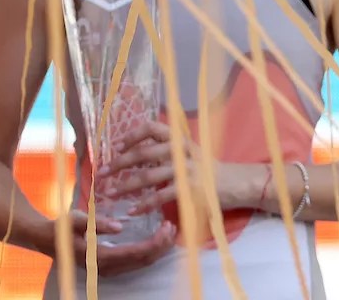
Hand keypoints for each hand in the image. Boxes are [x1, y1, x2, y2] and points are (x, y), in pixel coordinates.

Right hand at [56, 210, 175, 277]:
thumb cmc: (61, 228)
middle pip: (142, 260)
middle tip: (173, 226)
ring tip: (170, 230)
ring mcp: (108, 269)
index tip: (167, 226)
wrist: (46, 239)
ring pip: (141, 263)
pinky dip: (150, 251)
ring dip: (158, 249)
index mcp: (98, 257)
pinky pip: (136, 262)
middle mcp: (105, 267)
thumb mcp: (76, 220)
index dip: (154, 242)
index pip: (134, 253)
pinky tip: (159, 239)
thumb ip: (96, 224)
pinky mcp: (110, 266)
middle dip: (161, 245)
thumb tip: (119, 227)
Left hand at [101, 120, 246, 216]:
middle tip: (102, 172)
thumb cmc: (209, 169)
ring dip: (125, 185)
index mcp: (182, 140)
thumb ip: (168, 151)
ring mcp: (186, 170)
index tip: (117, 145)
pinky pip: (160, 196)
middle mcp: (183, 151)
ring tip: (110, 193)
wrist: (236, 183)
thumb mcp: (191, 152)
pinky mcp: (189, 189)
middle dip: (120, 163)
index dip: (133, 135)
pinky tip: (133, 210)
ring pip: (148, 176)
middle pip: (145, 152)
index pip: (154, 128)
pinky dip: (144, 204)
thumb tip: (136, 153)